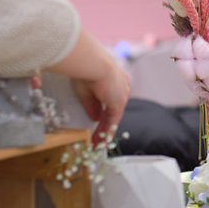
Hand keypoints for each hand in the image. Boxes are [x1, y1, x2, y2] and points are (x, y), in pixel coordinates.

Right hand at [47, 29, 131, 146]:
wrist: (93, 64)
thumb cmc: (86, 70)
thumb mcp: (87, 90)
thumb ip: (92, 105)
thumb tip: (96, 118)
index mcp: (116, 79)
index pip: (111, 99)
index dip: (104, 112)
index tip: (97, 121)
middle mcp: (122, 87)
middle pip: (113, 110)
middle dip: (104, 126)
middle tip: (96, 137)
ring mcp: (122, 95)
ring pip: (113, 118)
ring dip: (104, 132)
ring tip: (97, 144)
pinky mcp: (118, 103)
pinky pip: (113, 121)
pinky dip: (106, 132)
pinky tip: (101, 141)